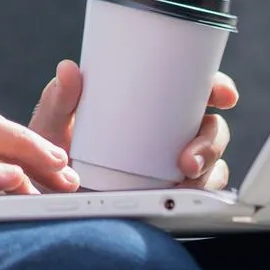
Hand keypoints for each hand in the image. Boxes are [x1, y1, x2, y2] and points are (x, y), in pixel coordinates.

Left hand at [27, 60, 238, 192]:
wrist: (46, 198)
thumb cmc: (52, 155)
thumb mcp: (52, 125)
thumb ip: (59, 100)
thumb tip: (69, 70)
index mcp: (147, 106)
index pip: (192, 90)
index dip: (216, 88)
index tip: (222, 94)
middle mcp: (166, 134)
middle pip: (211, 128)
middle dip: (212, 141)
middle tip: (188, 159)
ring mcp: (171, 166)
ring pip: (212, 164)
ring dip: (208, 172)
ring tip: (182, 182)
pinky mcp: (169, 196)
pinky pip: (198, 196)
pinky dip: (197, 197)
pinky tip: (179, 199)